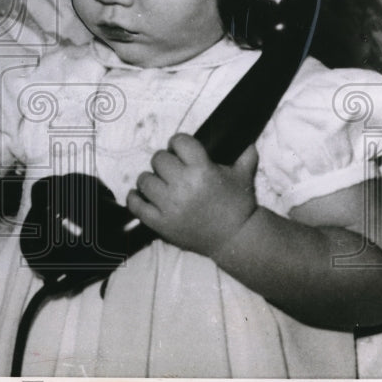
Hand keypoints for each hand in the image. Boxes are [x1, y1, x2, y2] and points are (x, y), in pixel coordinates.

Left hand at [126, 133, 258, 258]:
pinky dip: (134, 198)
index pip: (179, 141)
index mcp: (202, 170)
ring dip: (151, 179)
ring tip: (160, 183)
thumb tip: (248, 142)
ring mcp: (170, 205)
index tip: (181, 150)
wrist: (236, 239)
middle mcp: (184, 185)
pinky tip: (139, 194)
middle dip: (165, 161)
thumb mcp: (244, 177)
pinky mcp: (161, 223)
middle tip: (173, 170)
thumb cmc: (239, 206)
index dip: (179, 143)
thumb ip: (246, 156)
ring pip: (145, 179)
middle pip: (159, 158)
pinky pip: (137, 206)